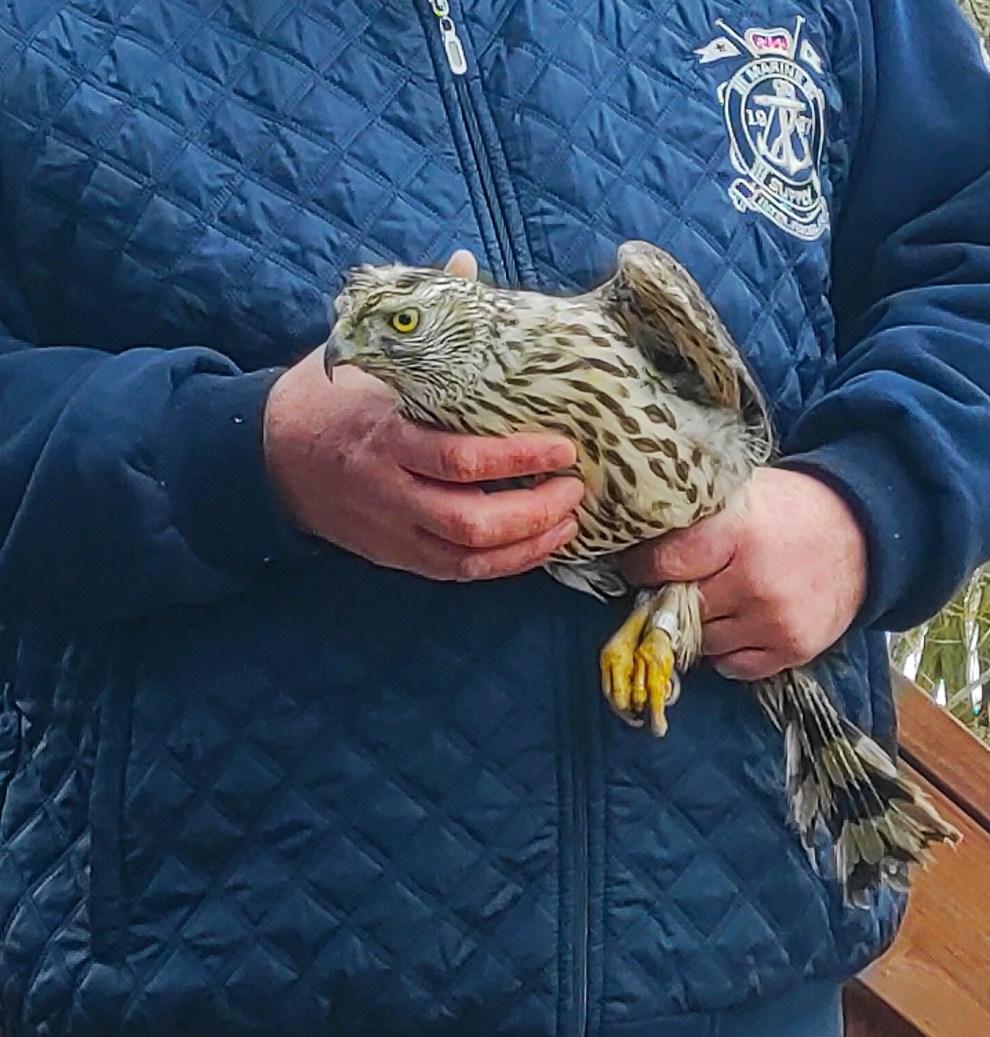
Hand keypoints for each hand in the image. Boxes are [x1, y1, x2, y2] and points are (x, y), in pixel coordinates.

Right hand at [263, 351, 582, 580]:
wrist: (270, 459)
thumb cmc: (327, 401)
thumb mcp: (364, 356)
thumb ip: (420, 320)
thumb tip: (466, 262)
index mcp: (386, 438)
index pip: (460, 460)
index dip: (518, 458)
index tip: (563, 446)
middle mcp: (390, 492)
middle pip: (470, 521)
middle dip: (533, 511)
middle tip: (574, 487)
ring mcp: (392, 530)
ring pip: (467, 557)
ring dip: (526, 545)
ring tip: (567, 521)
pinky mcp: (396, 556)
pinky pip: (456, 572)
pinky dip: (501, 565)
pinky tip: (535, 545)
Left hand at [620, 468, 866, 679]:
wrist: (863, 534)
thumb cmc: (789, 510)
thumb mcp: (741, 495)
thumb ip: (696, 521)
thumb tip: (640, 543)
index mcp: (737, 533)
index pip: (665, 563)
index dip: (642, 567)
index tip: (637, 567)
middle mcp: (755, 581)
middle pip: (680, 608)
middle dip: (671, 599)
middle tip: (676, 587)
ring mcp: (775, 620)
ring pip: (702, 642)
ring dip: (699, 626)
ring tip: (714, 601)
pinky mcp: (793, 648)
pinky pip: (734, 667)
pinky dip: (726, 651)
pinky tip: (736, 623)